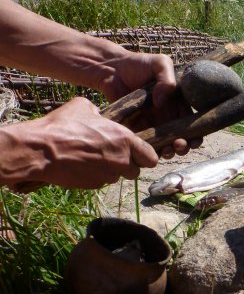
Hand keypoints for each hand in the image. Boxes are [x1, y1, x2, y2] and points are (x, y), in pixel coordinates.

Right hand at [1, 97, 157, 189]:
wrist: (41, 150)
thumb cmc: (62, 126)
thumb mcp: (84, 107)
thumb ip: (100, 114)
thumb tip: (100, 116)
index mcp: (125, 140)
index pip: (151, 157)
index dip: (146, 156)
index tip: (139, 154)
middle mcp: (122, 160)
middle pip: (136, 170)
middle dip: (127, 164)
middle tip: (113, 155)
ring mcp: (108, 175)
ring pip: (118, 176)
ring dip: (111, 170)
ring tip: (93, 158)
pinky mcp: (94, 185)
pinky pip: (101, 182)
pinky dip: (96, 176)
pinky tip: (82, 166)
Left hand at [95, 51, 202, 157]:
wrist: (112, 69)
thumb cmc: (139, 64)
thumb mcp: (160, 63)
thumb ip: (167, 79)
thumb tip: (162, 102)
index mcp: (178, 104)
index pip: (192, 124)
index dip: (196, 135)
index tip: (194, 140)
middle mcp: (168, 117)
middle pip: (181, 138)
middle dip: (183, 147)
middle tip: (179, 146)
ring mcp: (152, 125)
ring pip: (164, 145)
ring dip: (169, 152)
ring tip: (167, 150)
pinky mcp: (136, 129)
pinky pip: (144, 144)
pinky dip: (148, 150)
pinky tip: (149, 150)